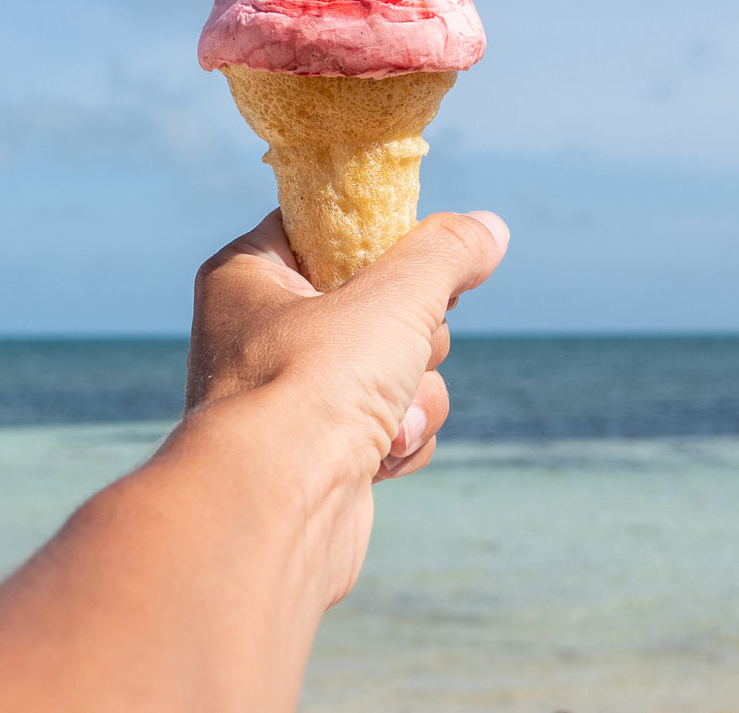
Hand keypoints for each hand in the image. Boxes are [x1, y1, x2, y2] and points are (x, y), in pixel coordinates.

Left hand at [188, 206, 508, 487]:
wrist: (277, 510)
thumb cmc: (314, 385)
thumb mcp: (395, 297)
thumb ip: (446, 254)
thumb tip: (489, 229)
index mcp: (248, 277)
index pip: (323, 229)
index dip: (380, 240)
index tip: (415, 261)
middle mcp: (260, 334)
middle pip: (376, 303)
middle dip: (410, 336)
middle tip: (398, 347)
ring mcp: (290, 399)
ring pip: (393, 369)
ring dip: (412, 394)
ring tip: (390, 416)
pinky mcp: (319, 455)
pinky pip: (388, 426)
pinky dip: (399, 440)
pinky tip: (382, 456)